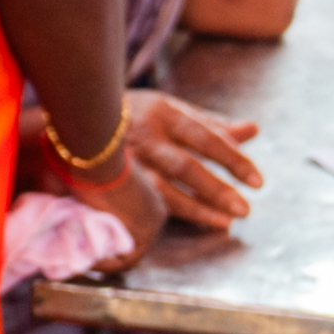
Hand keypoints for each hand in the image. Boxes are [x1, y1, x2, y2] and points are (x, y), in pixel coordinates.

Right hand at [69, 90, 262, 239]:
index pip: (205, 137)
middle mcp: (145, 136)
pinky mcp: (115, 182)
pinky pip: (150, 202)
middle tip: (245, 209)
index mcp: (163, 112)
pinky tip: (200, 221)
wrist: (77, 121)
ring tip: (227, 222)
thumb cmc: (135, 116)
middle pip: (187, 166)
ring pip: (167, 191)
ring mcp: (127, 162)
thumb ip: (211, 123)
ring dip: (199, 208)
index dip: (233, 159)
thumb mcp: (171, 111)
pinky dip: (177, 213)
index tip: (256, 180)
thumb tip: (253, 129)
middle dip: (217, 189)